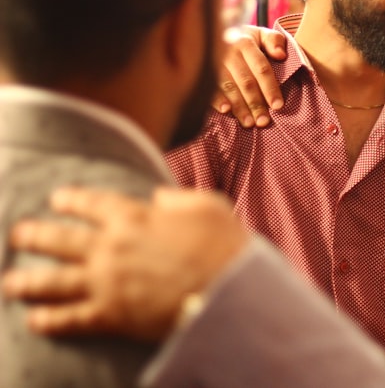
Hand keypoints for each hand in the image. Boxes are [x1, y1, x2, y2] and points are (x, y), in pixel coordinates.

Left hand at [1, 187, 248, 340]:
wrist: (228, 290)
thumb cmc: (224, 245)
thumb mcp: (207, 205)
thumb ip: (178, 198)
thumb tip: (158, 197)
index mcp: (134, 216)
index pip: (92, 204)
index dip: (71, 200)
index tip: (57, 198)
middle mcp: (111, 247)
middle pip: (61, 240)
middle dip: (35, 236)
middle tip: (17, 235)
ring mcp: (106, 282)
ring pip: (55, 281)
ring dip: (28, 281)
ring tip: (9, 283)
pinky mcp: (110, 315)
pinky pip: (71, 319)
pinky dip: (50, 321)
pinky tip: (34, 322)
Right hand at [214, 25, 287, 127]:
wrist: (212, 30)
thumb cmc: (244, 38)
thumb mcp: (260, 33)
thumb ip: (274, 40)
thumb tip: (281, 55)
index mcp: (246, 43)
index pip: (261, 68)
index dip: (270, 88)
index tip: (278, 106)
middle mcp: (229, 52)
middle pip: (245, 81)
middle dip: (255, 103)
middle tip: (263, 122)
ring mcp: (213, 61)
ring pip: (229, 86)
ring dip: (239, 106)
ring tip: (248, 123)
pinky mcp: (201, 69)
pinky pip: (210, 87)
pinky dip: (217, 99)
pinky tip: (225, 111)